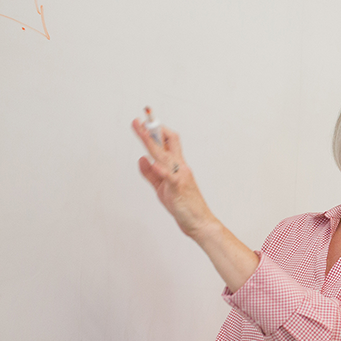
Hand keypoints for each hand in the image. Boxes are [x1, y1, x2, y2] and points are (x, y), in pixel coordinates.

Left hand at [132, 118, 217, 240]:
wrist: (199, 222)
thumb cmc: (183, 206)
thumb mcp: (161, 188)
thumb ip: (151, 174)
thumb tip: (141, 158)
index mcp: (177, 166)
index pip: (168, 143)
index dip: (156, 131)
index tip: (144, 122)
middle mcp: (179, 167)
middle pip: (168, 141)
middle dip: (154, 128)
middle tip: (143, 118)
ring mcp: (180, 175)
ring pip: (164, 154)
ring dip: (151, 141)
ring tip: (142, 130)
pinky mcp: (178, 187)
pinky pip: (169, 175)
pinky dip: (160, 169)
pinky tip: (152, 162)